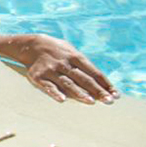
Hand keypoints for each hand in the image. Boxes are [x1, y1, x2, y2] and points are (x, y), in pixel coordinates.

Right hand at [0, 33, 118, 103]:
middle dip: (97, 90)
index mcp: (74, 56)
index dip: (105, 84)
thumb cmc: (57, 51)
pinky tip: (62, 100)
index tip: (115, 95)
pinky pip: (47, 86)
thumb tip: (102, 83)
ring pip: (67, 83)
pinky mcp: (38, 76)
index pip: (93, 72)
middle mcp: (63, 63)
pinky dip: (55, 93)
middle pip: (83, 78)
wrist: (30, 44)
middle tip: (108, 101)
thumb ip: (84, 65)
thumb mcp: (71, 51)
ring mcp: (50, 69)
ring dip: (80, 93)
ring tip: (91, 102)